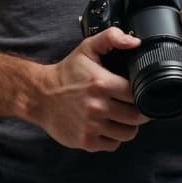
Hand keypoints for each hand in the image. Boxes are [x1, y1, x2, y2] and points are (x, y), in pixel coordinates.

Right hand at [32, 27, 149, 151]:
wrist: (40, 95)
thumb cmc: (67, 73)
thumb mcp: (87, 48)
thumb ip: (111, 38)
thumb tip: (135, 42)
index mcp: (101, 83)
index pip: (136, 93)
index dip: (141, 93)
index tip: (138, 92)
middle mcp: (97, 107)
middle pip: (136, 116)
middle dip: (139, 111)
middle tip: (134, 106)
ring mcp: (91, 126)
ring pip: (128, 133)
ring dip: (128, 126)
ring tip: (121, 117)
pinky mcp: (86, 141)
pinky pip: (113, 145)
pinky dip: (113, 137)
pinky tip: (107, 126)